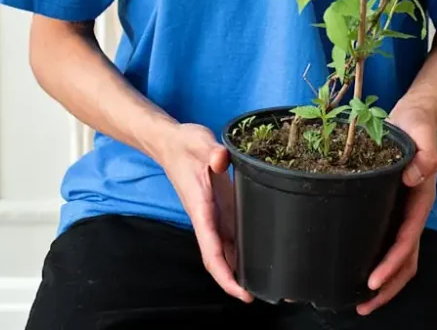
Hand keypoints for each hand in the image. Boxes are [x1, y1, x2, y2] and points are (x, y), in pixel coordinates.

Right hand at [158, 122, 252, 303]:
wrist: (170, 142)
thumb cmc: (183, 145)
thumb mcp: (199, 142)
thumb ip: (211, 151)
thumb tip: (222, 159)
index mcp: (201, 210)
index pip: (212, 252)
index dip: (226, 276)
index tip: (243, 293)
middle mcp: (207, 219)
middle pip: (220, 259)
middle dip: (237, 280)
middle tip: (265, 292)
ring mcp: (213, 215)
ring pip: (226, 250)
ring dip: (240, 266)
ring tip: (266, 279)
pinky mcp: (218, 207)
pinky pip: (230, 234)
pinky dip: (241, 247)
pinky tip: (257, 253)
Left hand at [356, 102, 436, 316]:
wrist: (415, 117)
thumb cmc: (418, 124)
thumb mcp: (421, 130)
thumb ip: (426, 151)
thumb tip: (416, 176)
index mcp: (421, 198)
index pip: (407, 238)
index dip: (392, 262)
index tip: (374, 280)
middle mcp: (413, 210)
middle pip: (406, 259)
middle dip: (388, 286)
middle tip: (363, 305)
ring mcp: (402, 212)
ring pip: (399, 257)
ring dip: (384, 282)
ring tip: (359, 300)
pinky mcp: (391, 207)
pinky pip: (386, 241)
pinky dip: (376, 260)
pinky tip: (356, 267)